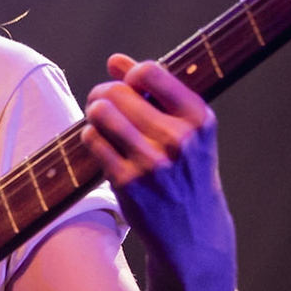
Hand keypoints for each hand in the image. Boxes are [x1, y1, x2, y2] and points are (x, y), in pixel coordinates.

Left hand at [80, 54, 235, 279]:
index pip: (150, 72)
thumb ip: (156, 92)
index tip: (130, 85)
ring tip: (99, 118)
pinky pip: (93, 140)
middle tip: (103, 102)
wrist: (194, 231)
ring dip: (94, 111)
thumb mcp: (188, 130)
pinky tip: (101, 142)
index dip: (131, 73)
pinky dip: (92, 136)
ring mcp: (152, 162)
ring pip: (101, 113)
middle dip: (104, 92)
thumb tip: (115, 60)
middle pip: (118, 92)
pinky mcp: (128, 182)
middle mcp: (178, 139)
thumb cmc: (187, 171)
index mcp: (199, 119)